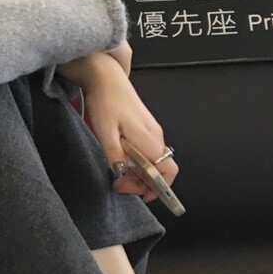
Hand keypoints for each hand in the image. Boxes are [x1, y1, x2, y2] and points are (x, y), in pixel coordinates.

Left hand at [57, 51, 178, 200]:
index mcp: (149, 140)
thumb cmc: (106, 101)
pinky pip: (147, 151)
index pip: (168, 171)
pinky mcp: (144, 127)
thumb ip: (114, 154)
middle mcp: (155, 136)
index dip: (159, 187)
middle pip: (160, 169)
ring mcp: (151, 131)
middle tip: (119, 184)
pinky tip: (120, 159)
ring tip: (117, 174)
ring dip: (138, 173)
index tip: (142, 195)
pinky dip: (137, 161)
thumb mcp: (104, 132)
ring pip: (153, 161)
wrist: (106, 77)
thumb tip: (122, 173)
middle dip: (142, 183)